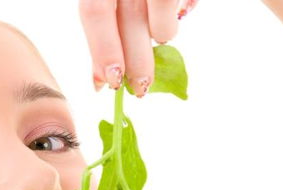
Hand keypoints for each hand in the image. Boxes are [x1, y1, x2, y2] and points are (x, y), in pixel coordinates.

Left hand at [78, 0, 196, 95]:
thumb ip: (103, 28)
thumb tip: (100, 79)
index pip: (94, 11)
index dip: (102, 50)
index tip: (109, 82)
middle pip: (130, 17)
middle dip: (136, 61)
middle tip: (140, 87)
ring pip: (162, 8)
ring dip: (162, 33)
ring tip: (160, 35)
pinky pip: (188, 0)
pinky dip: (184, 9)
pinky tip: (180, 11)